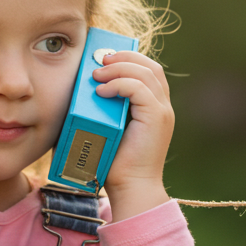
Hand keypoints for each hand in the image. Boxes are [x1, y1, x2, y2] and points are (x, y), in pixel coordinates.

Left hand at [91, 50, 173, 221]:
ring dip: (118, 68)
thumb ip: (105, 108)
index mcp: (155, 107)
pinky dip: (120, 84)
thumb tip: (82, 90)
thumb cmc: (115, 162)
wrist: (130, 188)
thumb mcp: (110, 127)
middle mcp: (163, 106)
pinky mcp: (157, 118)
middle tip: (99, 60)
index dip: (129, 58)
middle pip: (150, 66)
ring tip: (96, 75)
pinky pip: (140, 89)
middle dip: (123, 57)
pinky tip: (101, 91)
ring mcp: (162, 111)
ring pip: (146, 73)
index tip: (103, 57)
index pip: (149, 70)